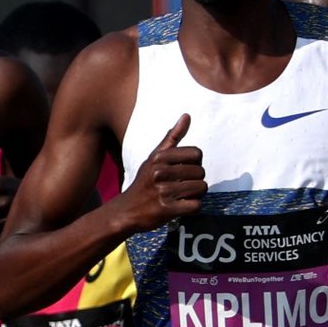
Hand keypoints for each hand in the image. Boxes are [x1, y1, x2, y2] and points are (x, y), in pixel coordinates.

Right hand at [120, 114, 206, 231]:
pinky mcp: (166, 210)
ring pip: (201, 188)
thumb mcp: (154, 157)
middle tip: (182, 186)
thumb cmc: (144, 182)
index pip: (197, 153)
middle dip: (196, 180)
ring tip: (183, 196)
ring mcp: (163, 191)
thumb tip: (187, 115)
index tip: (184, 171)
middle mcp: (159, 172)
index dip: (195, 163)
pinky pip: (196, 205)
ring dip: (196, 194)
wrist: (126, 211)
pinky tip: (181, 207)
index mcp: (159, 157)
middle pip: (201, 172)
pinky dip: (192, 207)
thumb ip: (172, 137)